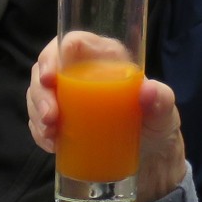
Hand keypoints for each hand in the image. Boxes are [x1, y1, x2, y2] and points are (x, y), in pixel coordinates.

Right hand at [28, 34, 186, 201]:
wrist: (151, 157)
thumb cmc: (157, 127)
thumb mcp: (164, 114)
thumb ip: (162, 100)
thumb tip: (148, 89)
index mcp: (105, 58)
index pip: (73, 43)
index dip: (54, 55)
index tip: (51, 78)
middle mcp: (82, 73)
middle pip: (47, 69)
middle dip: (40, 92)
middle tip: (50, 117)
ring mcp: (68, 97)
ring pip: (38, 94)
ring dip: (37, 112)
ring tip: (49, 133)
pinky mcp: (62, 120)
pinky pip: (39, 120)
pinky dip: (39, 132)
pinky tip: (50, 143)